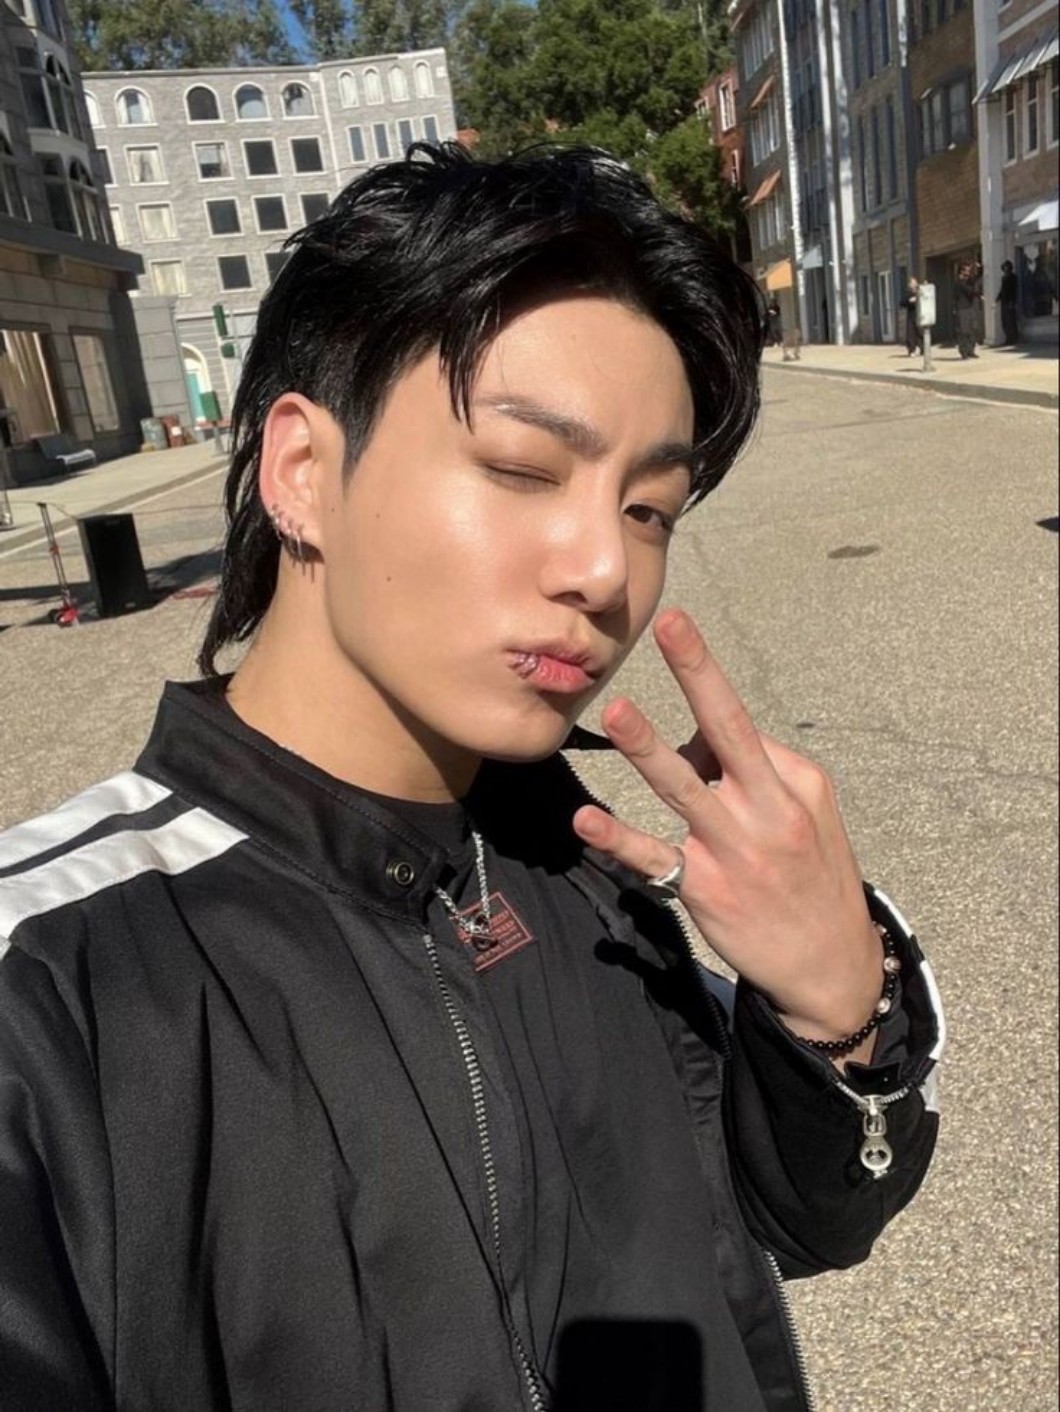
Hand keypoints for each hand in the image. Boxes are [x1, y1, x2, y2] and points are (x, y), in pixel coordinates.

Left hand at [573, 610, 881, 1044]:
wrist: (831, 968)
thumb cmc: (814, 876)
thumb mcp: (810, 815)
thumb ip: (760, 771)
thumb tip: (700, 742)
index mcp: (792, 784)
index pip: (737, 727)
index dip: (701, 679)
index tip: (675, 625)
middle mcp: (766, 810)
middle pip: (728, 730)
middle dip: (698, 674)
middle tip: (669, 625)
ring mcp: (733, 850)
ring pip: (684, 789)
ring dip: (648, 749)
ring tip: (616, 712)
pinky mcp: (703, 890)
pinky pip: (654, 858)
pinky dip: (618, 840)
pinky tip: (587, 822)